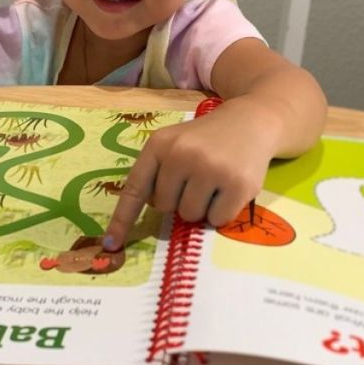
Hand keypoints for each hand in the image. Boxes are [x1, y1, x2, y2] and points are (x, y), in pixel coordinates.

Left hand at [103, 106, 275, 250]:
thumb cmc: (206, 140)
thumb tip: (147, 212)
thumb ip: (157, 173)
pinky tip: (229, 189)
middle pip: (164, 207)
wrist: (252, 121)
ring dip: (200, 207)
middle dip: (179, 199)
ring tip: (214, 182)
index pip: (135, 188)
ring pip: (190, 216)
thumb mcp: (175, 144)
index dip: (122, 219)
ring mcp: (211, 169)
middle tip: (197, 178)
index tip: (111, 244)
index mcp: (160, 144)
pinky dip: (222, 212)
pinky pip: (217, 220)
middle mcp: (182, 154)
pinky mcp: (238, 184)